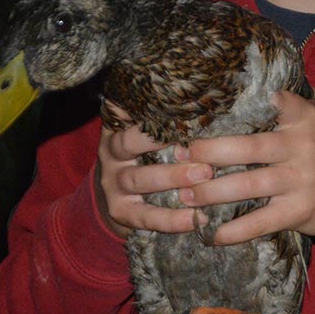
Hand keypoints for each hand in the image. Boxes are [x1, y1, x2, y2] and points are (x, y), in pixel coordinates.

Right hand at [94, 102, 212, 237]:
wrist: (116, 199)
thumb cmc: (144, 157)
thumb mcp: (145, 133)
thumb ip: (163, 116)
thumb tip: (204, 94)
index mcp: (117, 128)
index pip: (123, 110)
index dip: (144, 106)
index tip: (174, 102)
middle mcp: (110, 153)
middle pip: (128, 143)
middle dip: (159, 141)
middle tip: (193, 139)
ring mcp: (113, 184)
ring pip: (139, 179)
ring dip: (172, 177)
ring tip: (204, 175)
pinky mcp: (121, 212)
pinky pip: (145, 216)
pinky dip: (171, 220)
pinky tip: (195, 219)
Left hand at [177, 89, 314, 244]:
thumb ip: (296, 96)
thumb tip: (263, 69)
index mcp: (305, 118)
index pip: (274, 104)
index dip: (243, 104)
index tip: (207, 106)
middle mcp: (301, 148)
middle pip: (247, 148)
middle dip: (208, 152)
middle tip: (177, 155)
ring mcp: (300, 182)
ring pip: (247, 186)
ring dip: (211, 193)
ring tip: (183, 194)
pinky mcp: (298, 212)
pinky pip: (260, 222)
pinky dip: (234, 230)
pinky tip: (211, 234)